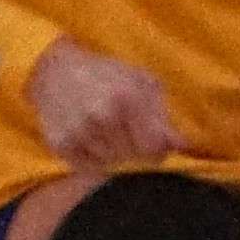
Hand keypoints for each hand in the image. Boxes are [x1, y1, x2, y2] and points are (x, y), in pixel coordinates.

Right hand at [25, 39, 177, 173]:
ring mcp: (80, 132)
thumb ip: (163, 116)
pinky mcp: (61, 145)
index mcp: (127, 97)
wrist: (57, 70)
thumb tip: (182, 146)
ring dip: (113, 154)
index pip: (154, 150)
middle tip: (123, 128)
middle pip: (134, 160)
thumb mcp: (141, 83)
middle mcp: (102, 116)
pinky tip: (89, 137)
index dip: (156, 149)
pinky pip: (89, 169)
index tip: (151, 139)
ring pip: (112, 166)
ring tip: (104, 129)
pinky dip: (93, 159)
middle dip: (134, 149)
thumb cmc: (107, 75)